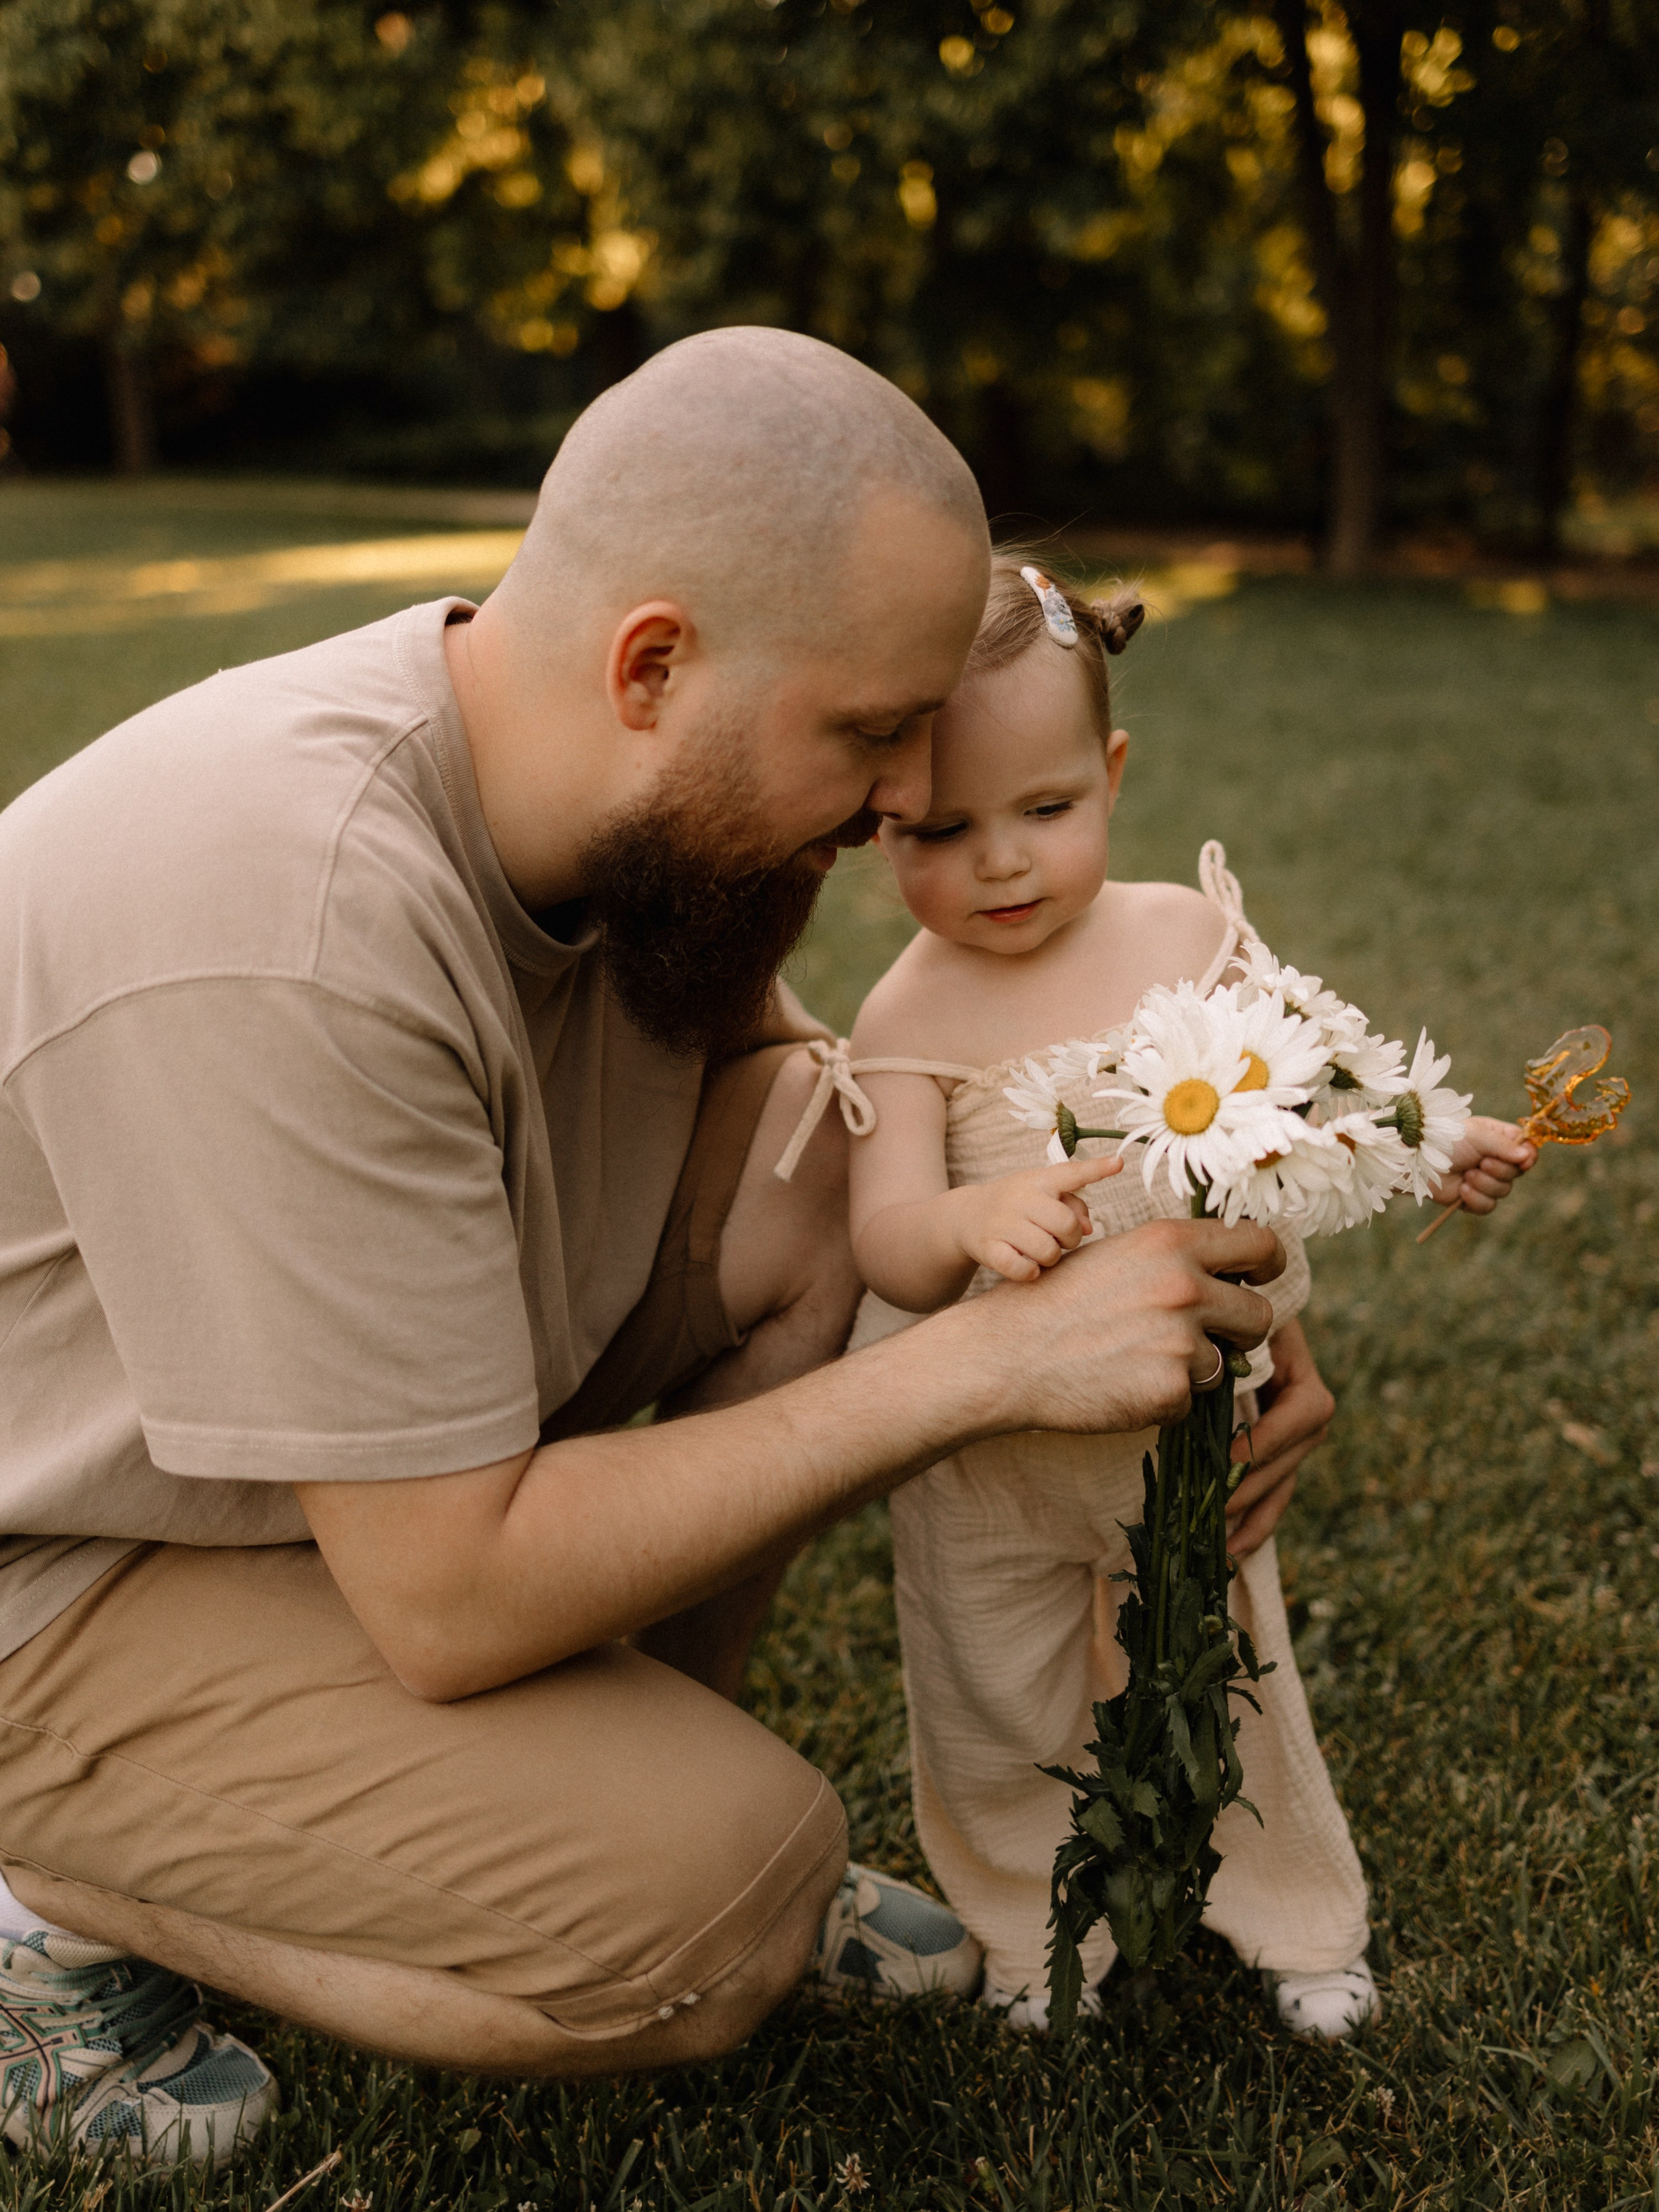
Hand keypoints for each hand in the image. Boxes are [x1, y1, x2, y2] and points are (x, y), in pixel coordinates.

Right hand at [953, 1157, 1122, 1282]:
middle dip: (1071, 1239)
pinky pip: (1023, 1269)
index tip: (1119, 1163)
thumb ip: (1073, 1205)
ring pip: (1048, 1251)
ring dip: (1050, 1257)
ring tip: (1039, 1250)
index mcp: (1039, 1180)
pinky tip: (1025, 1263)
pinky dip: (1030, 1272)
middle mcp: (1020, 1197)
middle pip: (1066, 1224)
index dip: (1097, 1169)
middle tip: (1059, 1239)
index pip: (1071, 1173)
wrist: (966, 1216)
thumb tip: (1089, 1229)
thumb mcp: (1042, 1195)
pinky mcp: (989, 1247)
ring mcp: (1002, 1222)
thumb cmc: (1017, 1206)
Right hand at [967, 1215, 1285, 1437]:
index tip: (1265, 1277)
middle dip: (1241, 1331)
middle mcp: (1183, 1286)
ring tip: (1139, 1360)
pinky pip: (1191, 1401)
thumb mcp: (1114, 1256)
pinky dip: (1163, 1399)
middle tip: (1209, 1339)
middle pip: (1260, 1314)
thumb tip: (1225, 1267)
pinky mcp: (1170, 1390)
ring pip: (1226, 1364)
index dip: (1269, 1263)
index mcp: (1170, 1243)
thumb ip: (1171, 1258)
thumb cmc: (1053, 1302)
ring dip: (1195, 1369)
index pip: (1259, 1244)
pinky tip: (1122, 1384)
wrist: (1006, 1355)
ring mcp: (1179, 1340)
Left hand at [1225, 1317, 1333, 1556]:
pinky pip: (1271, 1492)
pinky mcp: (1275, 1455)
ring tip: (1223, 1551)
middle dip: (1250, 1487)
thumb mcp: (1232, 1326)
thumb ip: (1228, 1349)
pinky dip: (1253, 1521)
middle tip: (1209, 1509)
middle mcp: (1306, 1411)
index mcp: (1302, 1373)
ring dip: (1254, 1519)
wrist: (1228, 1314)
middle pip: (1290, 1458)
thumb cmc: (1223, 1318)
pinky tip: (1231, 1551)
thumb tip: (1198, 1379)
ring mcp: (1293, 1438)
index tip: (1228, 1459)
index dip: (1268, 1440)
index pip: (1303, 1413)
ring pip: (1281, 1484)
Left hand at [1431, 1114, 1536, 1214]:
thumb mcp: (1477, 1135)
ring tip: (1466, 1174)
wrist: (1417, 1161)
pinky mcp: (1472, 1199)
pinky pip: (1488, 1206)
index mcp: (1499, 1139)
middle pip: (1516, 1173)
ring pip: (1503, 1191)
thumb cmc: (1445, 1139)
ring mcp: (1484, 1180)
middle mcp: (1494, 1160)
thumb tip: (1527, 1157)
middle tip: (1480, 1162)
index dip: (1528, 1158)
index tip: (1523, 1161)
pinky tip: (1462, 1189)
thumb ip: (1504, 1145)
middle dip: (1498, 1170)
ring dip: (1484, 1183)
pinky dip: (1475, 1199)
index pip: (1526, 1150)